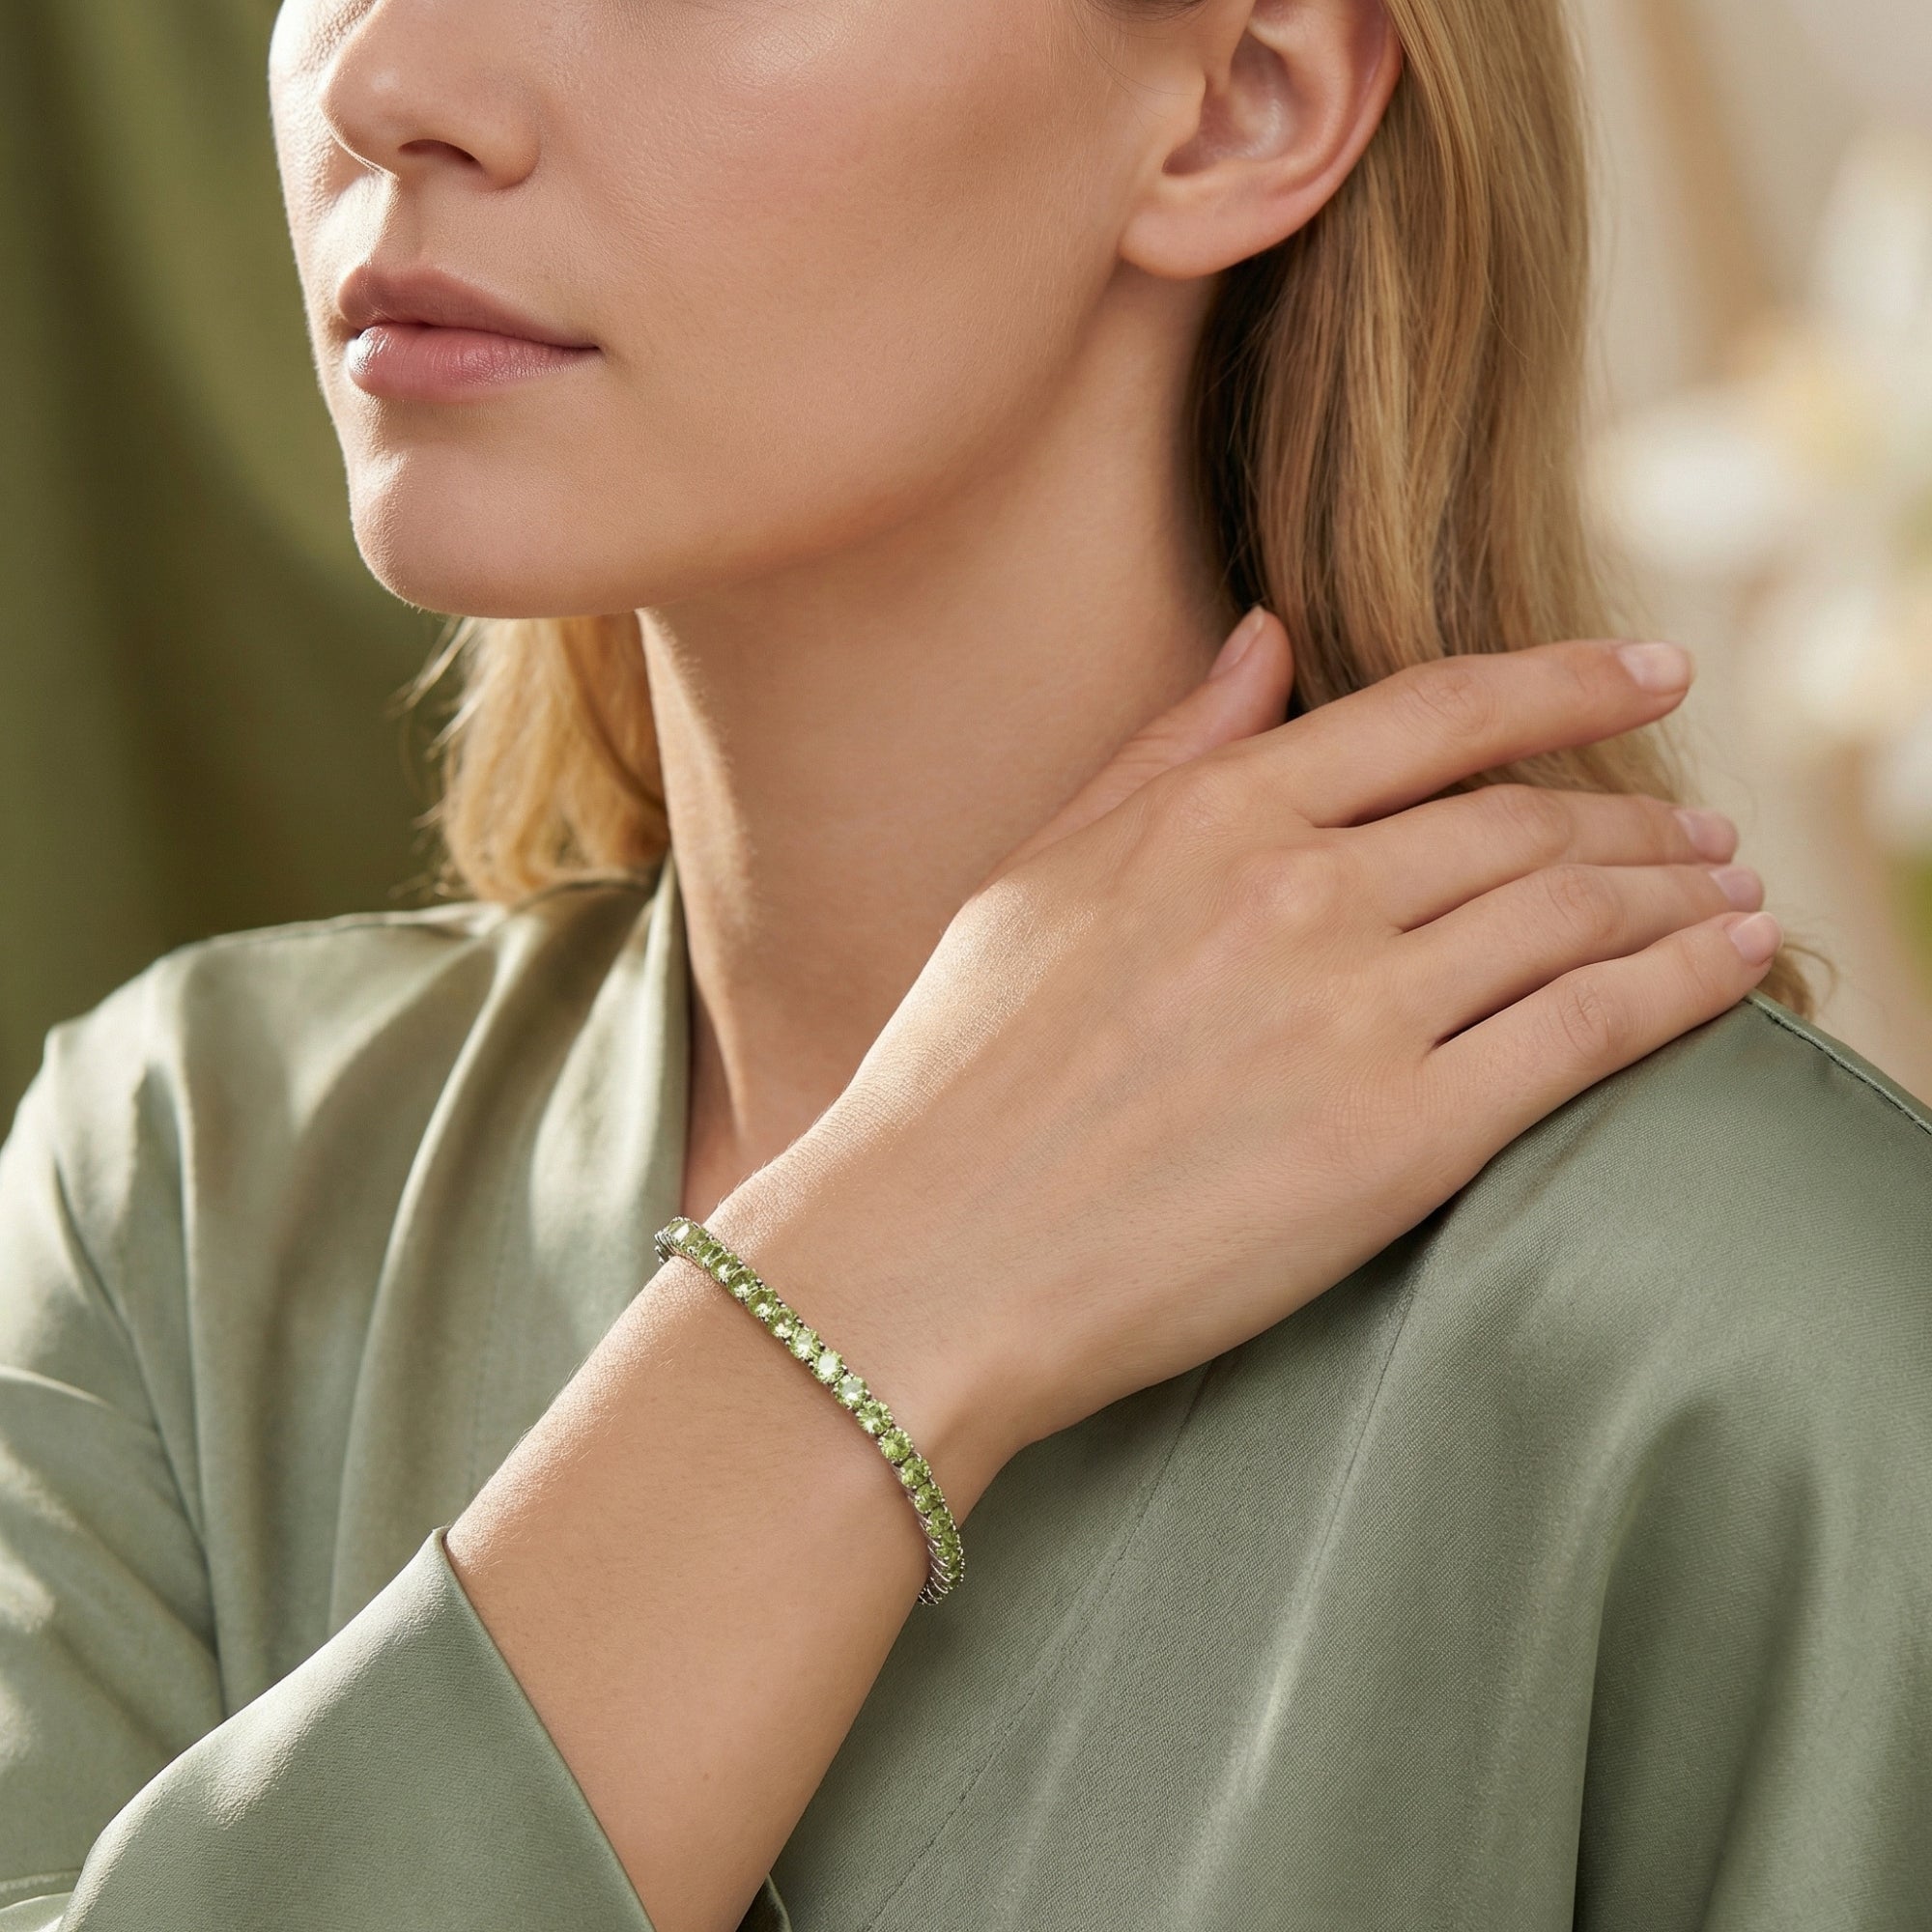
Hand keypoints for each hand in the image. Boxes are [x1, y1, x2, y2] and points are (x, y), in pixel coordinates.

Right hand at [715, 613, 1774, 1506]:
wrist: (926, 1258)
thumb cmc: (958, 1076)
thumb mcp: (1036, 876)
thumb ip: (1163, 751)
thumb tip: (1268, 638)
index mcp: (1209, 817)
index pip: (1433, 713)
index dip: (1564, 680)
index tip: (1650, 671)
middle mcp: (1296, 892)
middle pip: (1524, 820)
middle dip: (1634, 815)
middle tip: (1701, 828)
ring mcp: (1353, 1013)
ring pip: (1573, 913)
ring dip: (1678, 891)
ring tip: (1733, 890)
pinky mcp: (1397, 1141)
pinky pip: (1584, 1034)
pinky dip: (1684, 987)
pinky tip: (1740, 966)